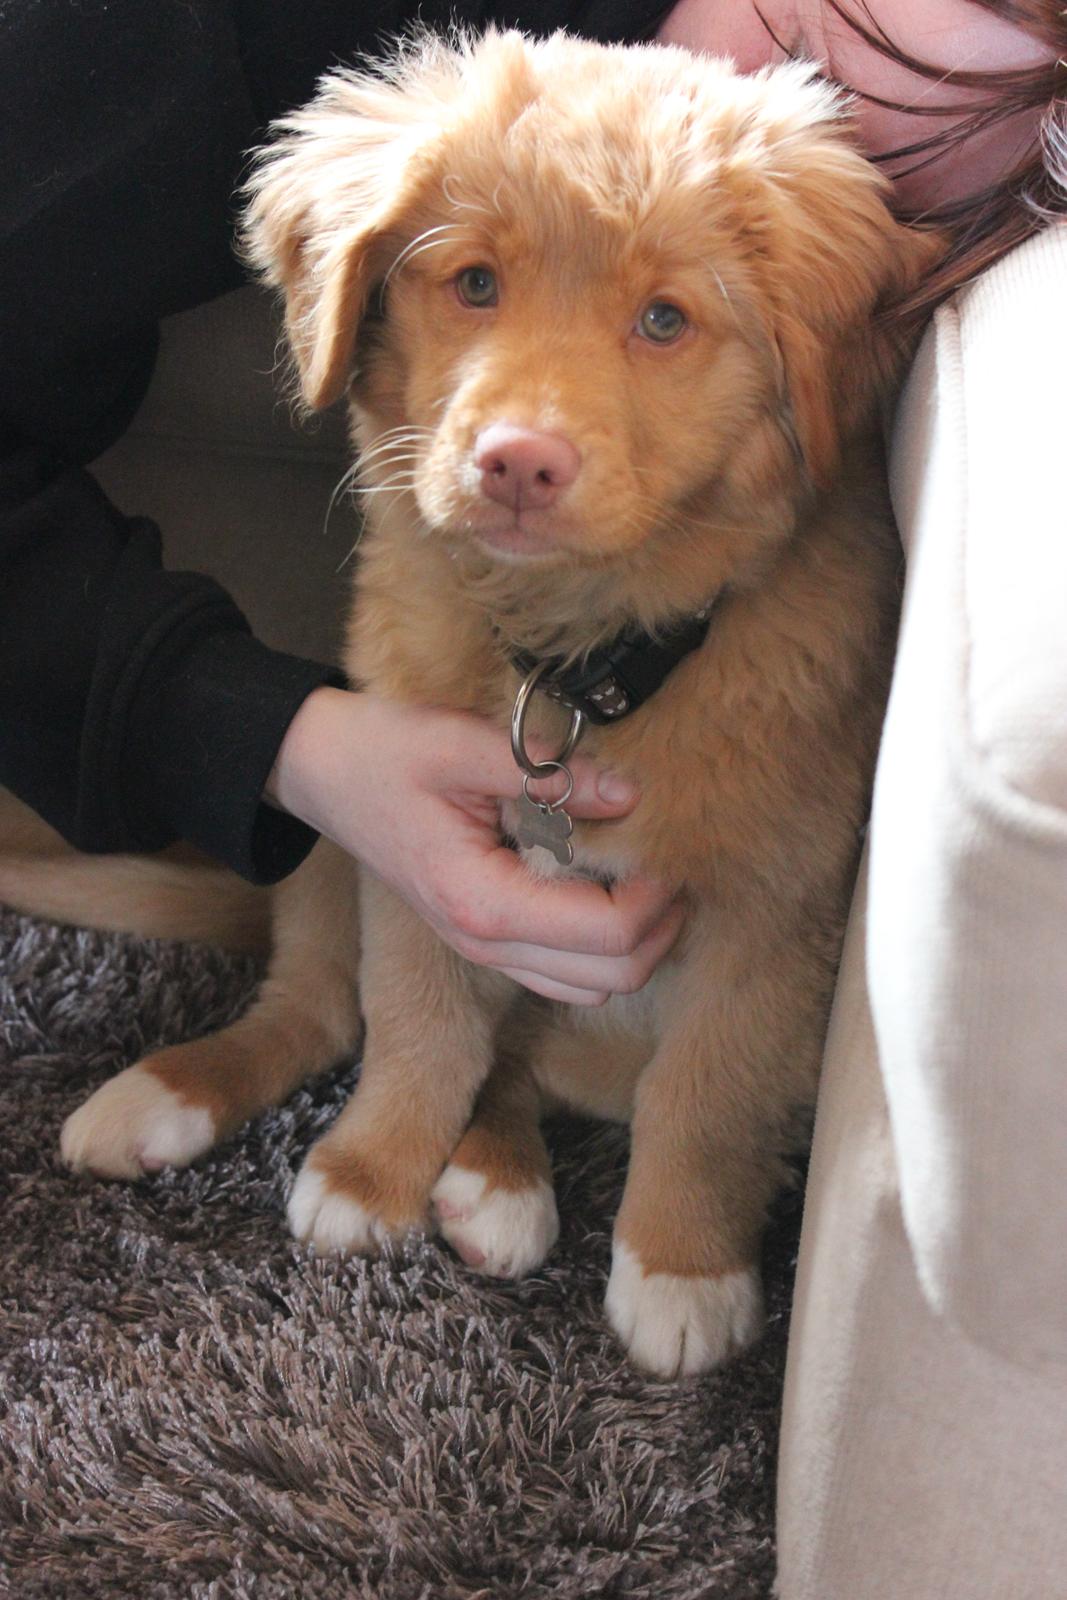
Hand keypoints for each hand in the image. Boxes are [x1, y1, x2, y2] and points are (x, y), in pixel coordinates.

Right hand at [265, 687, 682, 1004]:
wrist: (323, 772)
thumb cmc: (384, 752)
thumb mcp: (460, 743)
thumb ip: (548, 771)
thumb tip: (630, 792)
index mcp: (482, 902)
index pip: (607, 934)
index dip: (656, 895)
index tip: (667, 843)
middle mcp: (485, 944)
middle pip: (614, 978)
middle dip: (660, 926)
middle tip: (673, 863)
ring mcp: (485, 951)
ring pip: (595, 988)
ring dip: (638, 942)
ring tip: (648, 876)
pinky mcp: (488, 941)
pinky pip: (567, 976)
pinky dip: (605, 948)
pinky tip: (609, 888)